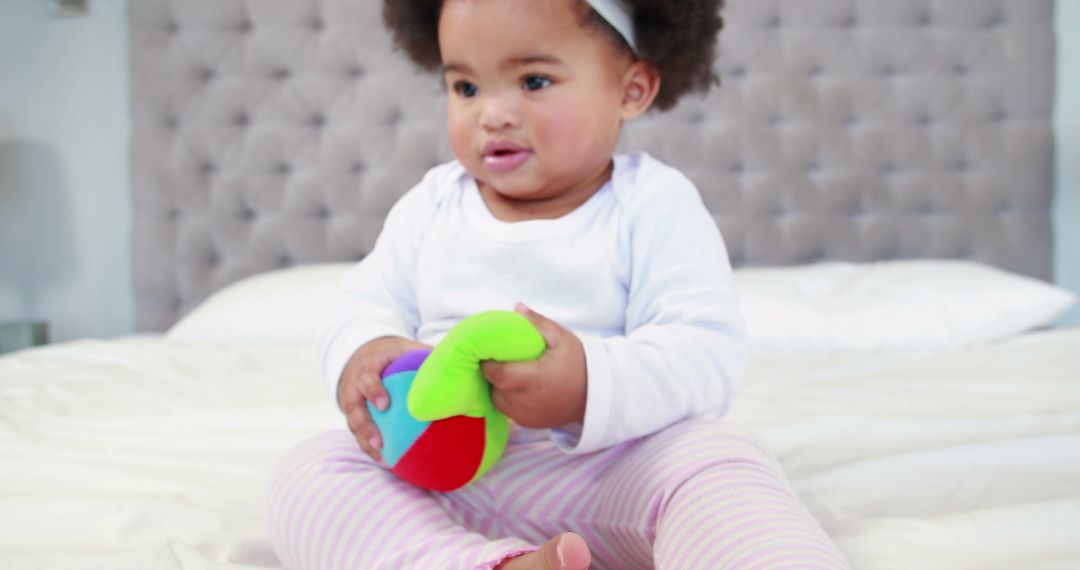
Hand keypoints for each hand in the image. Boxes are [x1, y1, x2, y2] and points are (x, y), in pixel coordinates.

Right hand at [338, 336, 431, 463]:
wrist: (363, 355)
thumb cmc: (392, 354)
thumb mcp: (406, 349)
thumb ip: (426, 355)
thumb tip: (458, 366)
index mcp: (368, 366)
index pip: (366, 377)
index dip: (373, 390)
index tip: (385, 405)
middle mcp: (353, 386)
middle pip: (353, 408)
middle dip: (365, 426)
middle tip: (381, 443)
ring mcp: (351, 403)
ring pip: (353, 426)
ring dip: (367, 444)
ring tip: (385, 461)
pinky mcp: (353, 418)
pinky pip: (359, 435)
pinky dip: (371, 449)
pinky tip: (389, 463)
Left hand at [480, 304, 586, 428]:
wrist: (594, 396)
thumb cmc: (578, 364)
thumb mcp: (562, 338)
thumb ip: (538, 323)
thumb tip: (516, 307)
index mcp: (536, 380)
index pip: (499, 375)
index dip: (488, 364)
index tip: (487, 351)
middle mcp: (529, 402)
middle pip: (496, 387)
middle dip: (492, 373)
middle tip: (496, 358)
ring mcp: (527, 416)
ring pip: (498, 400)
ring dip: (498, 386)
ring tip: (507, 370)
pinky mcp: (527, 424)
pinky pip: (507, 409)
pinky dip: (507, 397)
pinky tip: (515, 385)